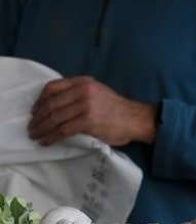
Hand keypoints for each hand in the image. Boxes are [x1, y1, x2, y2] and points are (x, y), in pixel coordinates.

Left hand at [28, 77, 156, 147]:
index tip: (34, 111)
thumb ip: (78, 93)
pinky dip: (51, 137)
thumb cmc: (116, 108)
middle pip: (50, 104)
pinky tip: (46, 141)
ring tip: (35, 135)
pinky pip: (62, 130)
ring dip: (41, 129)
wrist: (135, 118)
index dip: (39, 100)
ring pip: (54, 118)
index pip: (52, 87)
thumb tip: (53, 105)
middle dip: (37, 118)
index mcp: (84, 82)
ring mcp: (85, 105)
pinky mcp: (88, 121)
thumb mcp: (97, 92)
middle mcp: (83, 91)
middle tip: (31, 127)